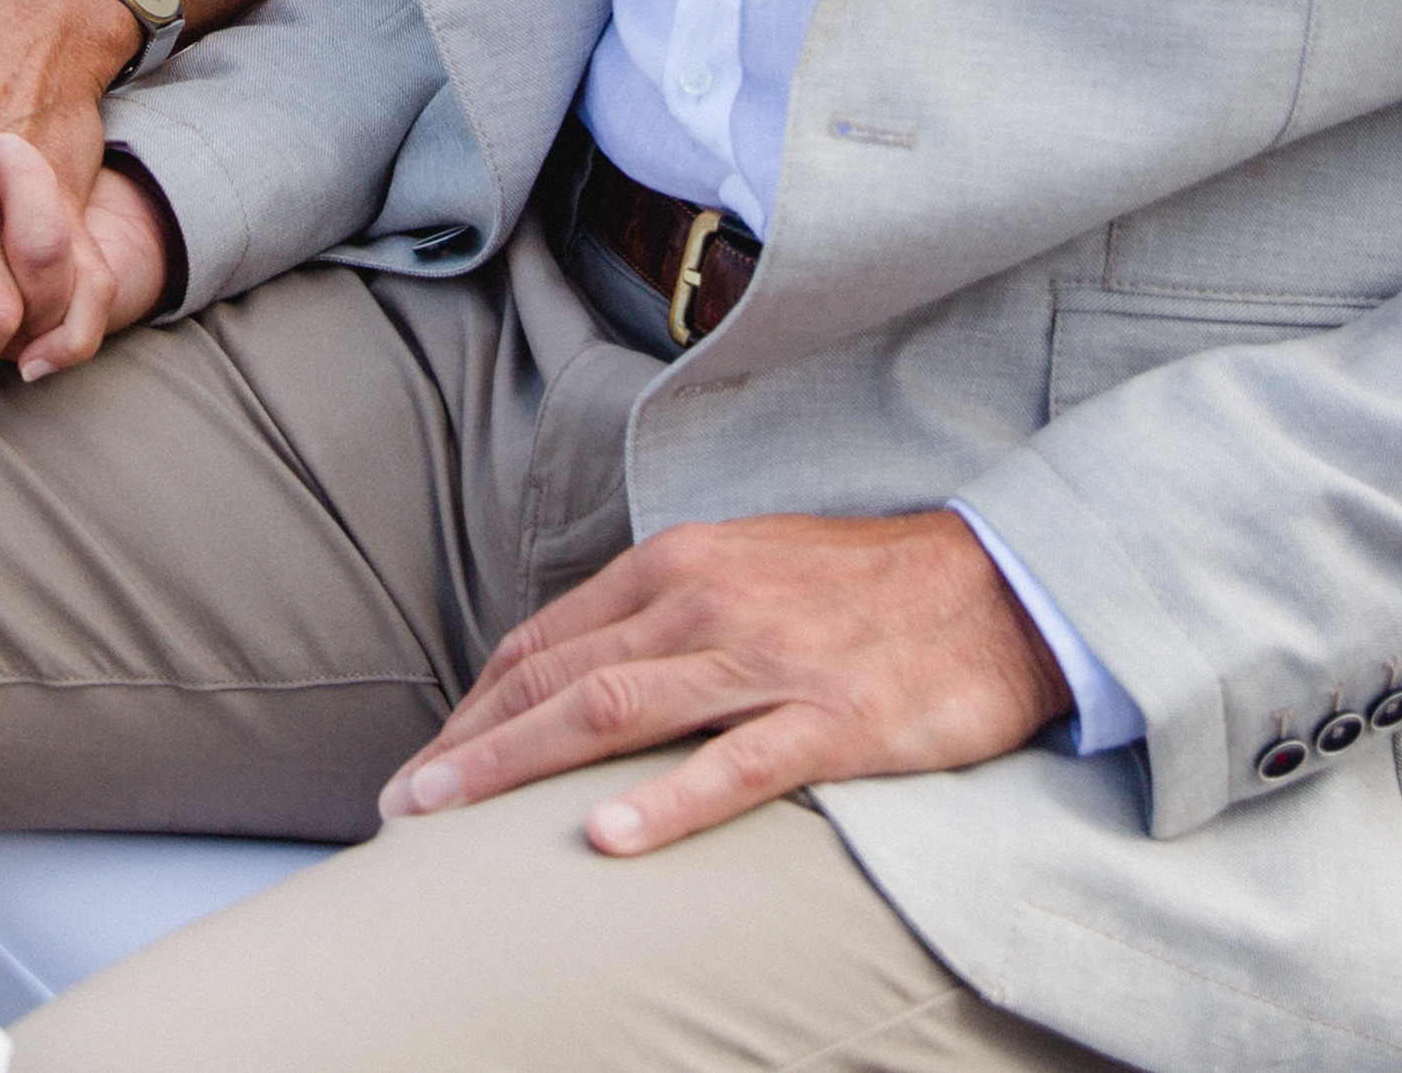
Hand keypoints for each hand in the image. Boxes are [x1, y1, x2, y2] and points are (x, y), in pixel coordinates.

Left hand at [380, 513, 1069, 857]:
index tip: (427, 758)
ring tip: (447, 813)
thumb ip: (663, 612)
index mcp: (678, 564)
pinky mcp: (832, 719)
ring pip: (615, 713)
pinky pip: (735, 765)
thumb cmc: (866, 588)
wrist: (1000, 586)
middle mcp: (706, 601)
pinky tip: (604, 837)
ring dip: (518, 765)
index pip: (546, 639)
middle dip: (468, 742)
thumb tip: (578, 665)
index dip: (476, 703)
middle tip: (401, 802)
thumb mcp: (745, 570)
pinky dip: (663, 802)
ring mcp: (767, 660)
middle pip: (558, 677)